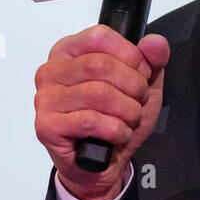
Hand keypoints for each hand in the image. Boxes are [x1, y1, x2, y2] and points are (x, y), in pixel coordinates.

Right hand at [32, 25, 169, 199]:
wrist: (103, 163)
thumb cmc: (117, 117)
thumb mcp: (144, 83)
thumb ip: (152, 59)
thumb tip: (154, 42)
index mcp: (69, 50)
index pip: (99, 36)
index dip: (130, 55)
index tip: (142, 73)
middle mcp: (51, 70)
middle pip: (100, 64)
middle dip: (133, 85)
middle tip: (139, 101)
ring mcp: (45, 98)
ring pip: (97, 93)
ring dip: (127, 110)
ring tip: (130, 119)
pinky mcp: (46, 126)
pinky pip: (89, 121)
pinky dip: (115, 129)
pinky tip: (118, 134)